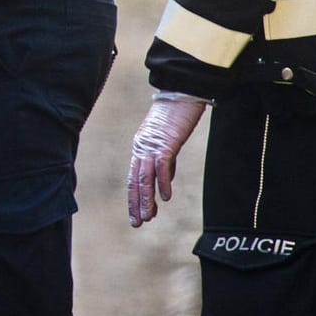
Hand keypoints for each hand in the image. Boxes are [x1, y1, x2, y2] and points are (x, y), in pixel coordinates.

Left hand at [127, 92, 207, 227]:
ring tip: (148, 217)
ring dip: (146, 199)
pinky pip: (161, 166)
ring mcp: (152, 145)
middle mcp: (141, 147)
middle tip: (137, 223)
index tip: (135, 215)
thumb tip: (164, 181)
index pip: (133, 177)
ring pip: (145, 177)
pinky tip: (165, 198)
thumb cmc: (176, 114)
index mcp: (140, 147)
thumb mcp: (167, 141)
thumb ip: (165, 160)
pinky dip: (162, 183)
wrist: (181, 91)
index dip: (134, 197)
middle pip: (135, 180)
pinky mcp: (165, 142)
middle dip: (135, 203)